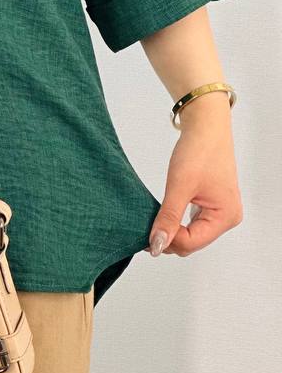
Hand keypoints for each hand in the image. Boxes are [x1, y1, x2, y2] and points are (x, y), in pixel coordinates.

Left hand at [147, 95, 242, 256]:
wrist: (206, 127)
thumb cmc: (198, 151)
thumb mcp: (179, 186)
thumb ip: (168, 218)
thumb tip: (157, 245)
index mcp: (225, 217)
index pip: (191, 243)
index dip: (167, 240)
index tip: (145, 233)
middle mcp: (227, 218)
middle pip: (192, 243)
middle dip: (168, 238)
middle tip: (145, 226)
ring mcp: (220, 213)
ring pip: (190, 235)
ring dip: (171, 231)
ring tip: (152, 220)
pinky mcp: (211, 205)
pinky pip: (192, 224)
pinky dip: (176, 223)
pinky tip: (163, 215)